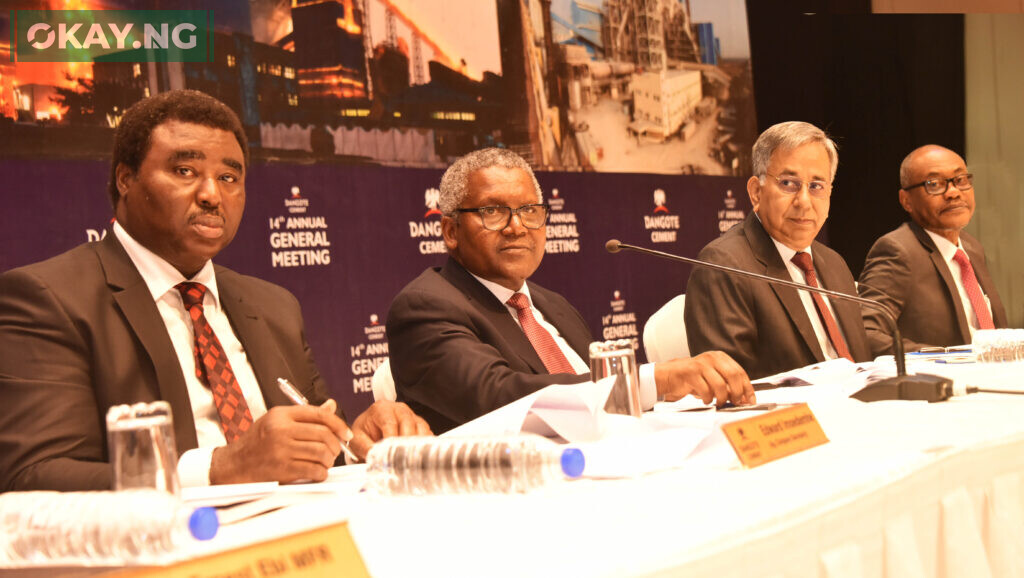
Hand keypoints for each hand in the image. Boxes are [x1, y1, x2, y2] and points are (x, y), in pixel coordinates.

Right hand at [209, 399, 349, 483]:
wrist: (233, 465)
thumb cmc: (256, 443)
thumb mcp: (276, 421)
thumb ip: (304, 415)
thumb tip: (331, 406)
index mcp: (281, 414)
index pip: (319, 414)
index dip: (338, 424)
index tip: (346, 434)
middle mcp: (281, 429)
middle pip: (323, 434)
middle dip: (335, 445)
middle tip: (335, 451)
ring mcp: (281, 450)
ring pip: (321, 452)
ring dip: (329, 460)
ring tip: (325, 462)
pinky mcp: (282, 469)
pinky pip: (313, 470)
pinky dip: (321, 473)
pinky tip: (318, 473)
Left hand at [349, 400, 431, 459]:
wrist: (369, 428)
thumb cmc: (364, 431)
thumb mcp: (357, 439)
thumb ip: (365, 447)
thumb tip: (377, 457)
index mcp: (381, 409)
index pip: (389, 422)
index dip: (391, 438)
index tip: (389, 453)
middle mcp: (398, 409)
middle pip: (408, 422)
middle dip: (406, 442)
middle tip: (402, 459)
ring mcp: (411, 415)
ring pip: (421, 427)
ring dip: (418, 444)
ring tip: (412, 459)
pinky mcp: (419, 424)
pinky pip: (427, 432)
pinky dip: (425, 444)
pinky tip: (419, 456)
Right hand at [654, 351, 754, 406]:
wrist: (670, 376)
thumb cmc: (693, 378)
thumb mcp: (713, 379)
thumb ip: (728, 386)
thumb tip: (744, 398)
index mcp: (720, 357)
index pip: (740, 372)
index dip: (747, 388)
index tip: (750, 400)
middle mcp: (712, 358)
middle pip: (733, 376)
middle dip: (736, 393)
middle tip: (735, 402)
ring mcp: (701, 364)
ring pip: (720, 385)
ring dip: (721, 398)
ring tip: (718, 402)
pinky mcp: (690, 372)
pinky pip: (705, 390)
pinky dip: (708, 399)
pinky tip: (705, 399)